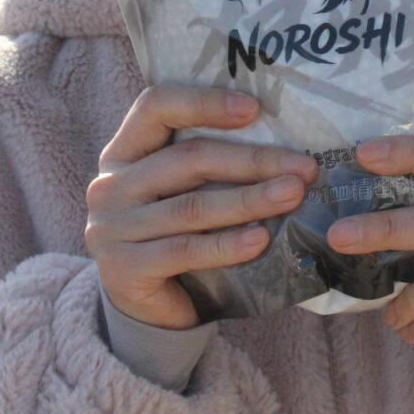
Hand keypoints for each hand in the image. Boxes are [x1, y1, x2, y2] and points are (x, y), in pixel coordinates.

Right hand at [85, 86, 318, 330]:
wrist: (146, 311)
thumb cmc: (174, 236)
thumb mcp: (180, 192)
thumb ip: (208, 166)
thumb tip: (282, 145)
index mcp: (123, 151)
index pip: (155, 106)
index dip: (204, 102)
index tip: (254, 108)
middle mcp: (110, 184)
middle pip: (188, 158)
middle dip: (252, 160)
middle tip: (303, 167)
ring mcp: (112, 228)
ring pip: (192, 207)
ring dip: (250, 200)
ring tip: (292, 195)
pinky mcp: (123, 269)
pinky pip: (185, 251)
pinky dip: (227, 244)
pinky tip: (262, 239)